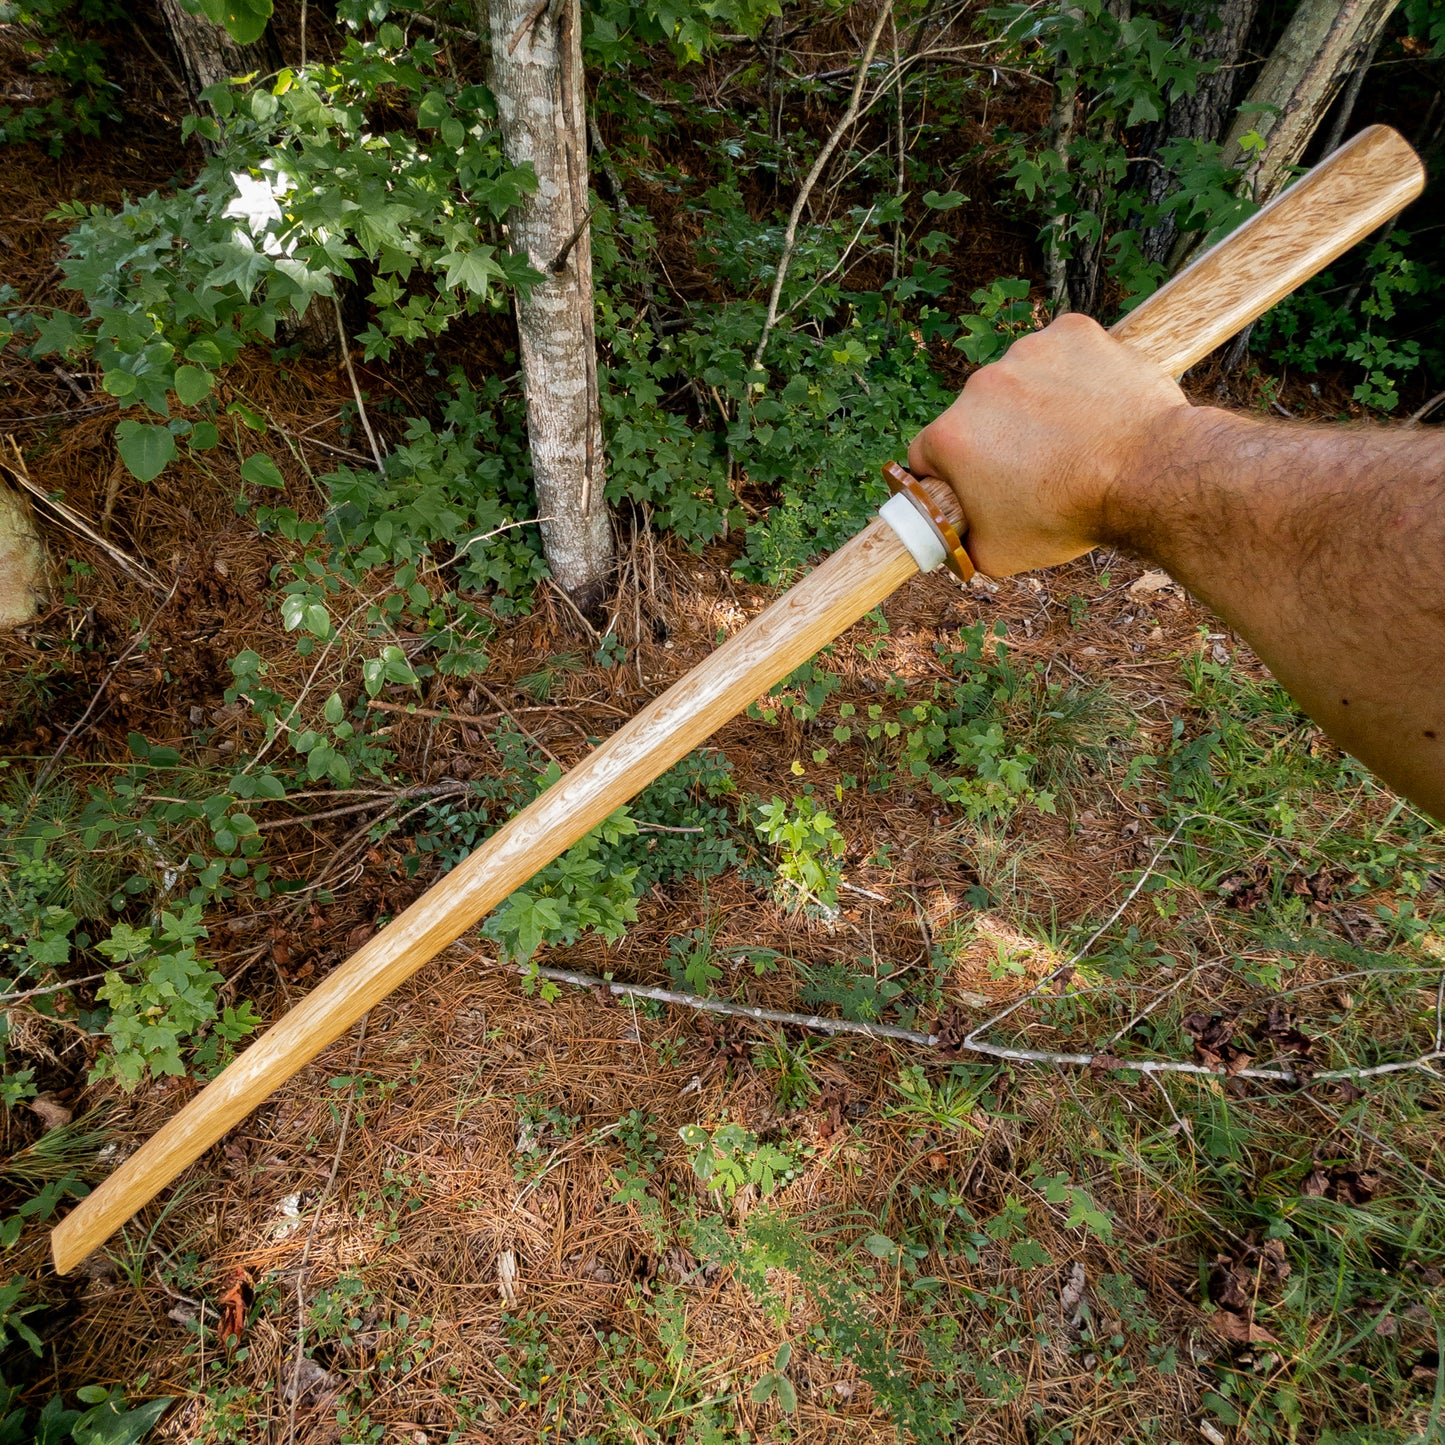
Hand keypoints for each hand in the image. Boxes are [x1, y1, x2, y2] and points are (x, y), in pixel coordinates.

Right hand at [906, 312, 1191, 575]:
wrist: (1149, 475)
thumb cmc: (1072, 516)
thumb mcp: (998, 555)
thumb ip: (962, 540)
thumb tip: (955, 536)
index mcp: (950, 437)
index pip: (927, 455)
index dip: (950, 476)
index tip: (977, 487)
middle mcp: (980, 385)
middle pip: (974, 415)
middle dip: (996, 439)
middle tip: (1036, 469)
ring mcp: (1028, 353)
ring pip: (1019, 380)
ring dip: (1034, 403)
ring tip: (1072, 437)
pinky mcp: (1072, 332)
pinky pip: (1061, 352)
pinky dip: (1073, 373)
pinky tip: (1091, 405)